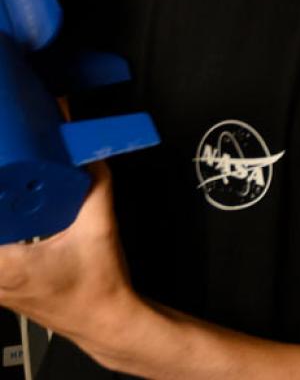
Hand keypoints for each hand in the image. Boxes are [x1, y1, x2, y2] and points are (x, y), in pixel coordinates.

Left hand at [0, 163, 137, 345]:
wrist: (104, 320)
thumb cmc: (98, 287)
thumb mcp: (100, 229)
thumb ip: (97, 188)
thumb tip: (92, 164)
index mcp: (8, 266)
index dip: (0, 200)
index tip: (9, 183)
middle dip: (4, 209)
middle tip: (16, 190)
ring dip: (6, 226)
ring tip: (20, 209)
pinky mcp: (4, 289)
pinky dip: (7, 239)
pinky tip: (24, 227)